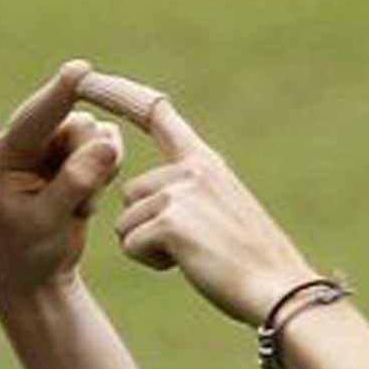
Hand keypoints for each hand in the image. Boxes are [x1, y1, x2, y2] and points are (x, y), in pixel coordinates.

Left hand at [0, 61, 123, 300]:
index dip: (61, 93)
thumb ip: (76, 181)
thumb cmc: (28, 252)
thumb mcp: (48, 221)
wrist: (35, 277)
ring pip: (98, 136)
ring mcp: (53, 149)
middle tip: (79, 201)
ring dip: (99, 171)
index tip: (81, 70)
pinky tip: (85, 204)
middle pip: (80, 125)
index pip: (38, 116)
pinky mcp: (75, 159)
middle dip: (89, 158)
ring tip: (78, 206)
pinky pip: (108, 149)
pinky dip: (105, 175)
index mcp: (8, 152)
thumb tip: (108, 144)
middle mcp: (29, 142)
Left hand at [96, 78, 318, 325]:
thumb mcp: (227, 211)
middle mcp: (192, 169)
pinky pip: (131, 244)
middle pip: (132, 192)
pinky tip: (189, 266)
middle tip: (195, 246)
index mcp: (206, 162)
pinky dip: (152, 262)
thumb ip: (193, 194)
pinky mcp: (169, 222)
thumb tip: (153, 202)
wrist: (280, 290)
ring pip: (127, 222)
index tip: (88, 78)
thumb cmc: (255, 265)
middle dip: (148, 226)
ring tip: (195, 257)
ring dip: (149, 246)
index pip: (157, 115)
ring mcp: (180, 193)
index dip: (120, 95)